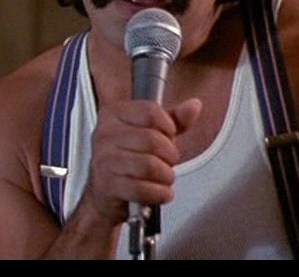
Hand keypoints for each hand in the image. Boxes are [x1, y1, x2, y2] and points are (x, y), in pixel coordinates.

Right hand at [81, 97, 202, 225]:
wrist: (105, 192)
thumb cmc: (129, 160)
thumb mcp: (151, 133)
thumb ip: (174, 119)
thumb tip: (194, 105)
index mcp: (114, 114)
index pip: (150, 111)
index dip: (168, 127)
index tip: (168, 136)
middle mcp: (105, 134)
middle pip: (153, 139)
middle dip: (169, 155)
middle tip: (167, 161)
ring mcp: (104, 160)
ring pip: (150, 165)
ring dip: (166, 176)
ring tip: (163, 177)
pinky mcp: (107, 185)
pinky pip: (143, 189)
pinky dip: (159, 194)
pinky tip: (160, 192)